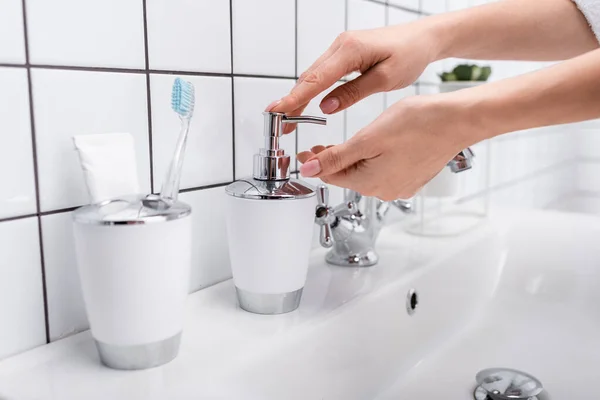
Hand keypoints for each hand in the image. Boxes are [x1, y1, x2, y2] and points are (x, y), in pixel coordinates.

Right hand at [266, 22, 439, 132]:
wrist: (423, 37)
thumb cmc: (410, 54)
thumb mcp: (385, 79)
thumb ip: (353, 93)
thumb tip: (324, 107)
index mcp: (350, 50)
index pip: (316, 79)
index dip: (295, 97)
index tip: (278, 112)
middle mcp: (341, 45)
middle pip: (308, 77)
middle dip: (291, 101)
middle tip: (279, 123)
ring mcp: (341, 47)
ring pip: (313, 74)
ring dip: (299, 95)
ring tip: (287, 117)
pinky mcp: (344, 52)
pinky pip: (322, 72)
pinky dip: (311, 88)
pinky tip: (304, 101)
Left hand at [296, 95, 475, 200]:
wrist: (457, 121)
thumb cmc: (418, 124)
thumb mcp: (368, 138)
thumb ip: (336, 157)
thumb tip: (310, 170)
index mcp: (371, 183)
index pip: (331, 176)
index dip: (315, 163)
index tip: (305, 152)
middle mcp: (385, 191)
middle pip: (348, 177)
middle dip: (332, 162)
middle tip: (320, 146)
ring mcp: (400, 186)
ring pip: (365, 175)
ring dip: (352, 161)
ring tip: (345, 144)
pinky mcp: (412, 178)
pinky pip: (383, 172)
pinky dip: (372, 161)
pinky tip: (373, 147)